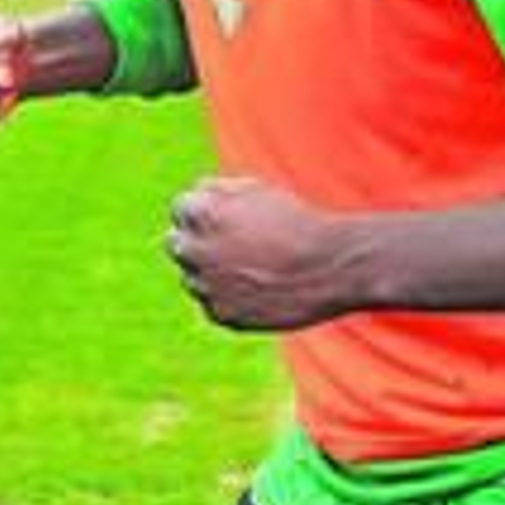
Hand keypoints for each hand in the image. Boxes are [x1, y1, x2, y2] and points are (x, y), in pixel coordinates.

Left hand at [166, 178, 354, 331]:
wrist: (328, 267)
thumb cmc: (296, 222)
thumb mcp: (257, 190)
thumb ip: (218, 191)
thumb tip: (196, 196)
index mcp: (202, 214)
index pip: (181, 207)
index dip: (204, 210)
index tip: (226, 216)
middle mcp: (195, 251)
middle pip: (176, 243)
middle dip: (197, 241)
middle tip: (232, 242)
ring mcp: (205, 286)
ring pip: (193, 277)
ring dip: (211, 271)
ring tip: (253, 266)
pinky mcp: (220, 315)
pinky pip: (213, 303)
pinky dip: (229, 297)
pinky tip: (259, 288)